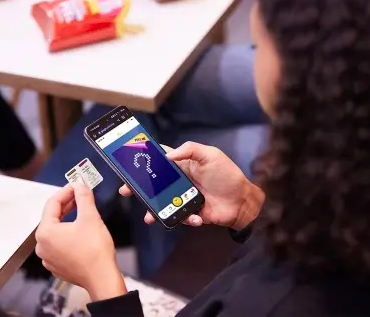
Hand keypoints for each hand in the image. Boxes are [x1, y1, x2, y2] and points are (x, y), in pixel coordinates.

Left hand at [35, 184, 126, 300]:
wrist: (101, 278)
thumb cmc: (95, 250)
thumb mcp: (90, 217)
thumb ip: (83, 198)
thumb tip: (80, 186)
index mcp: (45, 232)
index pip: (52, 203)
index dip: (66, 191)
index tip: (77, 185)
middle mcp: (42, 245)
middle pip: (52, 217)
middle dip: (67, 205)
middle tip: (80, 195)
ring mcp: (48, 257)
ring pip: (56, 231)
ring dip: (67, 219)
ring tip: (82, 211)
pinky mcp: (57, 265)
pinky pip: (59, 244)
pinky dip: (68, 235)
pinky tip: (81, 231)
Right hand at [119, 142, 263, 230]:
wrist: (244, 200)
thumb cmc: (228, 174)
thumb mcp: (211, 155)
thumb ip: (189, 150)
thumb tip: (168, 155)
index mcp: (183, 165)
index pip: (160, 160)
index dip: (144, 161)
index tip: (129, 163)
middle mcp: (180, 181)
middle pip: (154, 184)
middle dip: (138, 188)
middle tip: (126, 190)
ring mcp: (184, 198)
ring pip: (162, 204)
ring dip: (153, 210)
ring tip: (148, 217)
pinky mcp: (191, 213)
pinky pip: (180, 217)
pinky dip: (185, 219)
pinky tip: (194, 218)